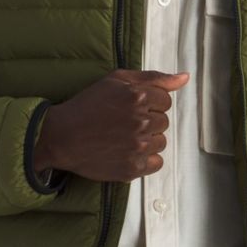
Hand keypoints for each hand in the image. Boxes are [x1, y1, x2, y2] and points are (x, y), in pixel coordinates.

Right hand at [33, 69, 189, 182]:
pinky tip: (128, 152)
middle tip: (124, 123)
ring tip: (124, 138)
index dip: (149, 104)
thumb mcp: (117, 80)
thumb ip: (154, 78)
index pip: (164, 101)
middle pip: (163, 122)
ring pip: (161, 143)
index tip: (132, 108)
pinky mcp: (133, 167)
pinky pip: (156, 163)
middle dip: (148, 121)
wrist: (61, 137)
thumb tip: (184, 78)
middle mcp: (140, 122)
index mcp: (137, 97)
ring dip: (148, 140)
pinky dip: (146, 159)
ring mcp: (137, 147)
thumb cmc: (87, 106)